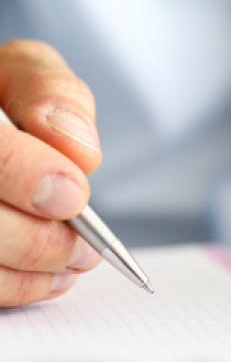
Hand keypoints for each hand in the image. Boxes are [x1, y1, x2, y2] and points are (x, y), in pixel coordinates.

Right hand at [0, 40, 101, 305]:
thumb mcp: (24, 73)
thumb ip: (52, 94)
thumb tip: (79, 153)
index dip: (25, 174)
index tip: (74, 196)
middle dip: (35, 240)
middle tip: (83, 248)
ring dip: (27, 273)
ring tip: (74, 262)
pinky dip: (14, 288)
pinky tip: (48, 277)